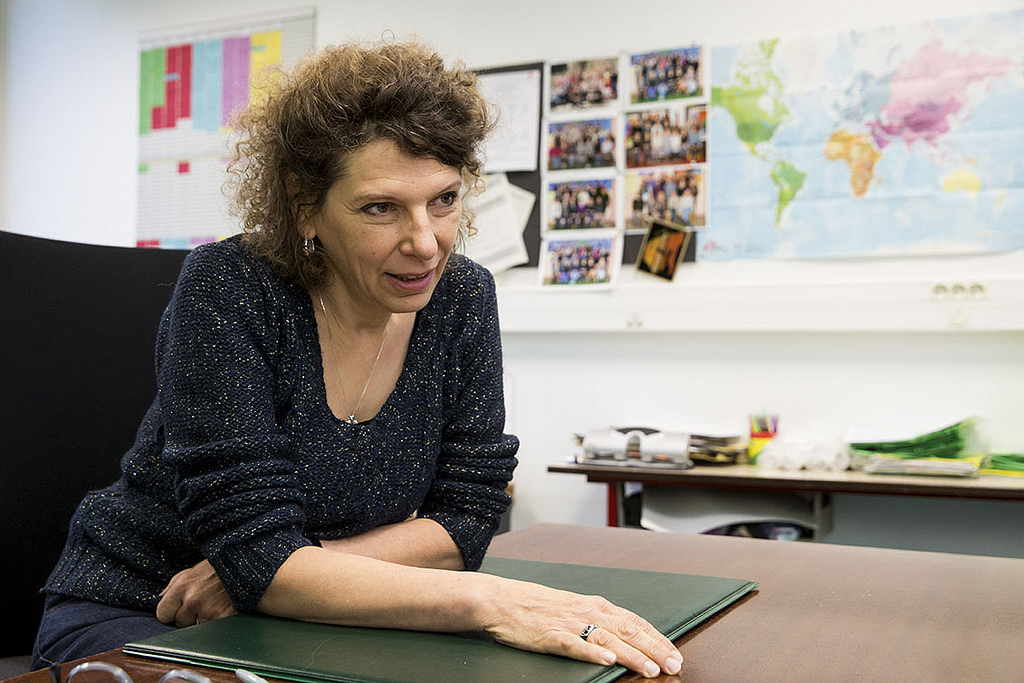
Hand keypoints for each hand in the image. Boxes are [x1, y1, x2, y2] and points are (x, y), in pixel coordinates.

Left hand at [156, 559, 236, 626]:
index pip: (162, 614)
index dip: (171, 612)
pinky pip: (212, 629)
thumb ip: (174, 585)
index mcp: (182, 586)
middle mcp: (193, 600)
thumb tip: (162, 599)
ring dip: (203, 619)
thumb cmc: (219, 567)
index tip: (178, 608)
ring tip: (214, 604)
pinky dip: (217, 622)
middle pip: (180, 623)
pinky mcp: (223, 618)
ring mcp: (209, 611)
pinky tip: (223, 609)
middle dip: (188, 615)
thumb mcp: (193, 570)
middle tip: (202, 602)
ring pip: (195, 628)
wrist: (246, 566)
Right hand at [482, 578, 682, 678]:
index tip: (676, 652)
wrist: (502, 598)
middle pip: (627, 630)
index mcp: (595, 605)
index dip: (657, 638)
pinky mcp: (549, 634)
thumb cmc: (538, 605)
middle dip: (654, 649)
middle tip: (674, 664)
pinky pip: (573, 645)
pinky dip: (591, 652)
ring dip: (631, 655)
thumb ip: (600, 620)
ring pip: (607, 639)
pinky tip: (607, 660)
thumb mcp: (575, 607)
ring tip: (650, 668)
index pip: (635, 621)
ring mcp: (568, 623)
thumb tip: (628, 636)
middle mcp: (586, 611)